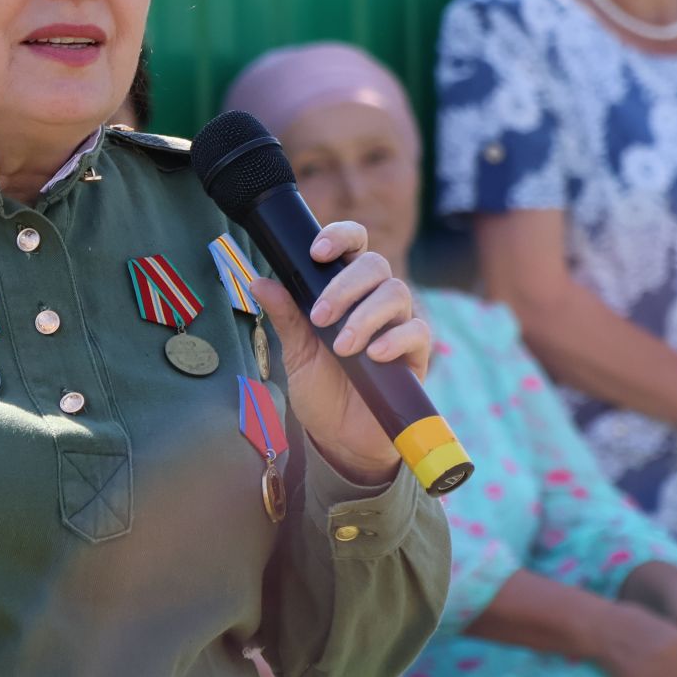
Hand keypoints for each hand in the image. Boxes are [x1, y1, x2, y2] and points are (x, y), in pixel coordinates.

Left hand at [250, 221, 431, 483]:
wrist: (341, 439)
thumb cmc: (322, 390)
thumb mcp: (296, 353)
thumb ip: (285, 316)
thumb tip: (259, 281)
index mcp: (346, 291)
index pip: (353, 246)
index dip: (340, 237)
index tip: (317, 252)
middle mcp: (375, 301)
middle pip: (375, 265)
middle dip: (345, 286)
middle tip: (319, 317)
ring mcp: (398, 325)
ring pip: (396, 293)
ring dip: (365, 315)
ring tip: (342, 346)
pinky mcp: (416, 355)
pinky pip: (417, 331)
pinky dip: (394, 338)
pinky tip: (373, 354)